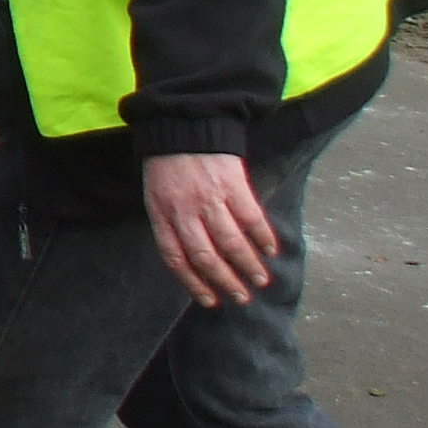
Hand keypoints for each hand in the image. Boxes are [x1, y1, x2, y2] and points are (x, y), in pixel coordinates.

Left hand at [144, 152, 278, 308]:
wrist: (184, 126)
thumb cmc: (168, 166)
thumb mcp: (156, 195)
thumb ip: (171, 224)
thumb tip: (192, 260)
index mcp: (161, 214)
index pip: (175, 258)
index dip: (193, 283)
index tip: (210, 301)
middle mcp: (184, 210)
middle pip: (205, 256)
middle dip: (225, 282)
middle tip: (241, 297)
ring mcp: (209, 199)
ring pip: (231, 242)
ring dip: (248, 265)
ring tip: (260, 280)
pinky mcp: (233, 186)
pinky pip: (251, 218)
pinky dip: (263, 238)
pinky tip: (271, 250)